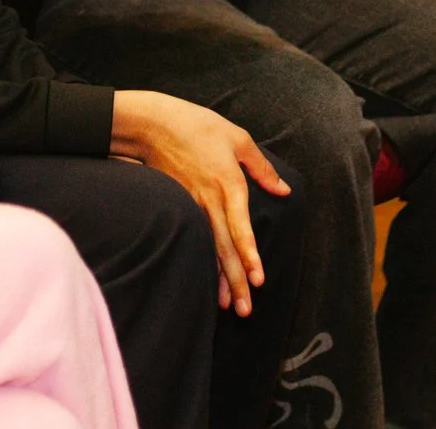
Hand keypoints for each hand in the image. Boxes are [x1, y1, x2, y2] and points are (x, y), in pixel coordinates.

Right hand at [110, 90, 291, 316]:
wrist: (152, 124)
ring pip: (209, 249)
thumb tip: (283, 191)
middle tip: (245, 310)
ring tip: (229, 306)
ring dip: (219, 280)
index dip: (249, 255)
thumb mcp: (237, 137)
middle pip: (225, 248)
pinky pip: (195, 239)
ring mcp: (192, 205)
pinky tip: (207, 281)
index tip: (258, 279)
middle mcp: (210, 200)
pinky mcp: (179, 205)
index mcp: (228, 184)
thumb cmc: (197, 126)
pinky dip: (202, 262)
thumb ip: (261, 168)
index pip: (241, 228)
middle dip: (236, 281)